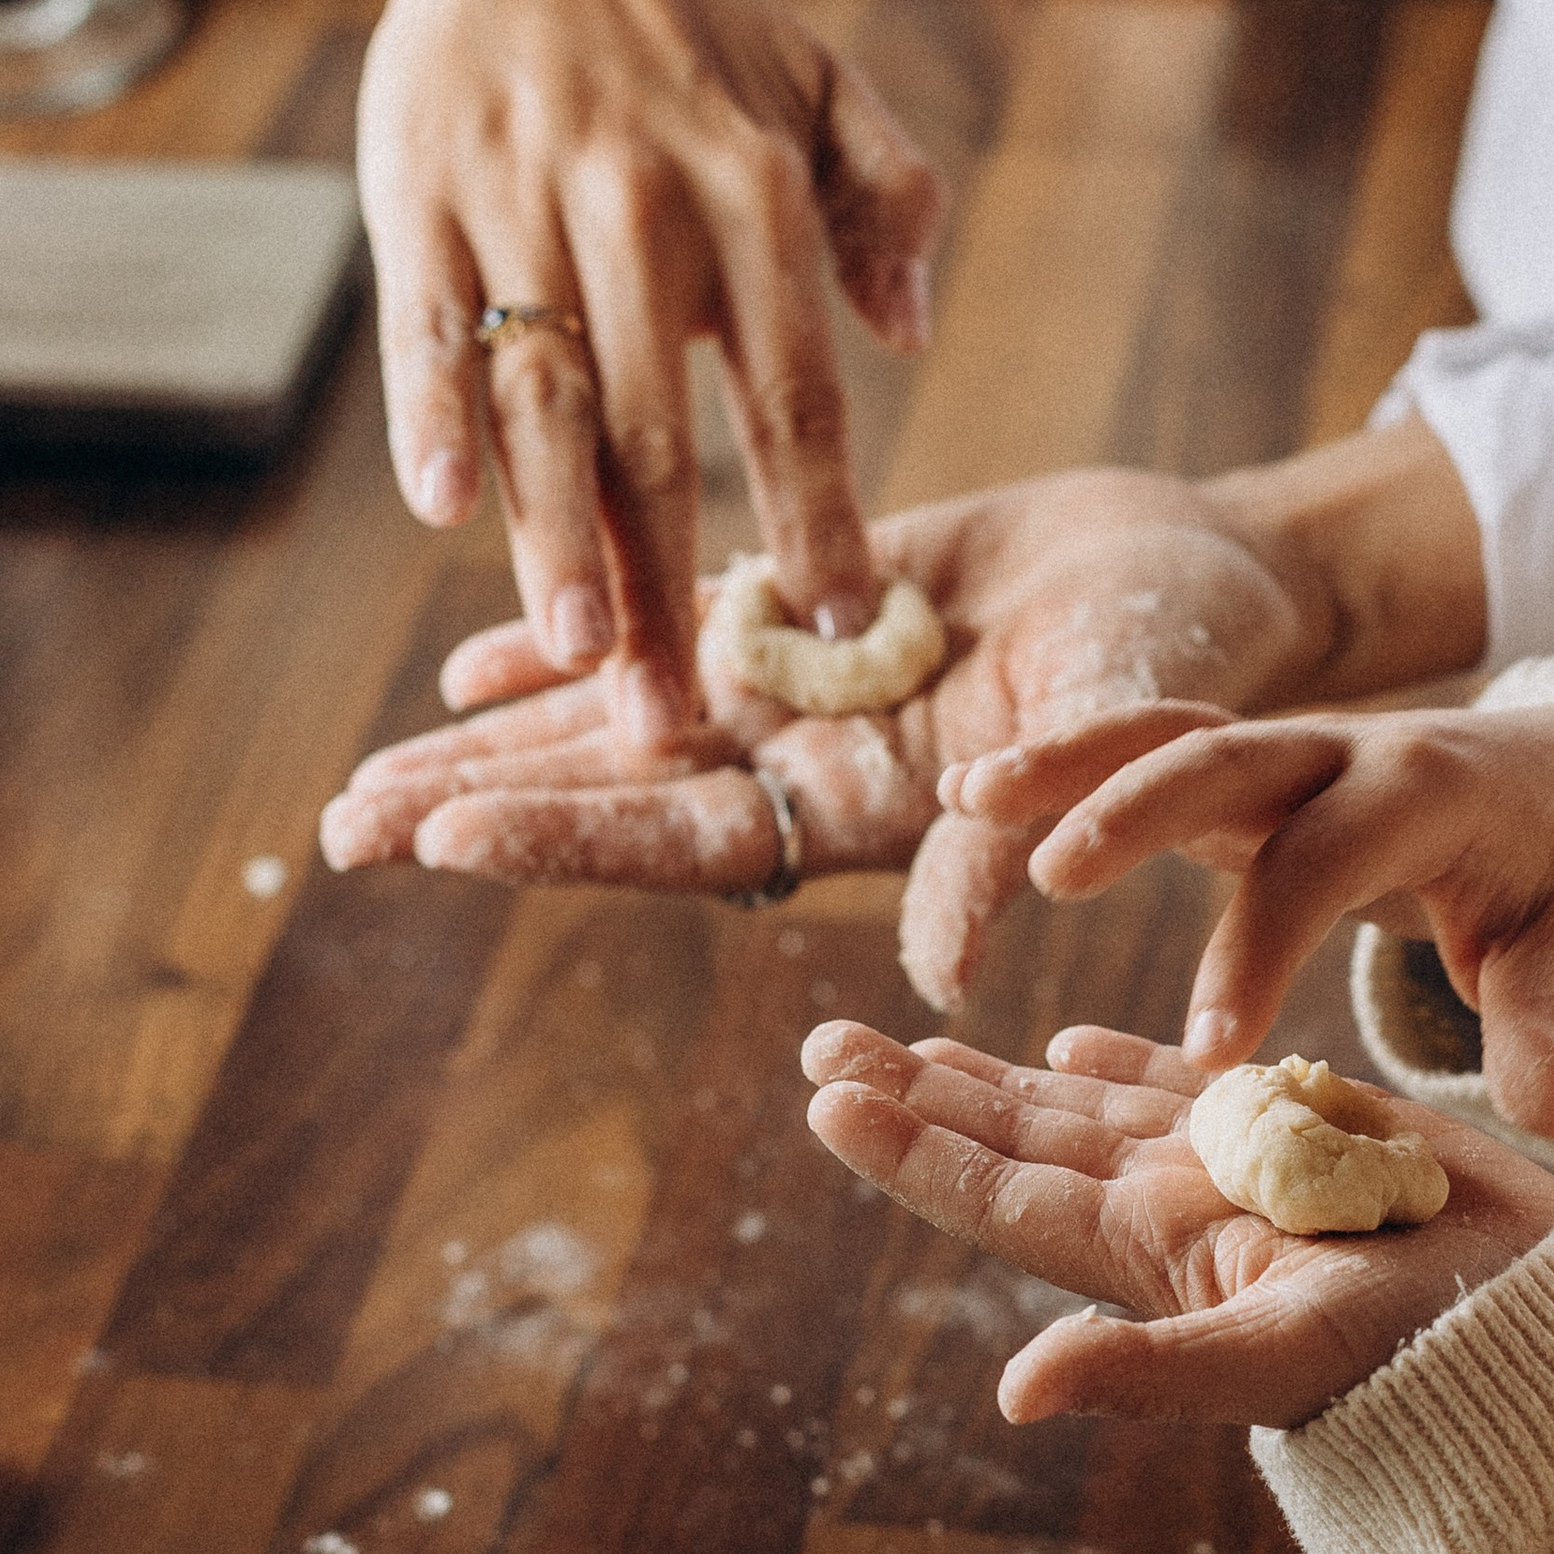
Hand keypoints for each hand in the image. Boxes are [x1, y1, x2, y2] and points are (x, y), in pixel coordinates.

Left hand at [320, 471, 1318, 1005]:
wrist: (1211, 579)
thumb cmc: (1194, 664)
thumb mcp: (1124, 738)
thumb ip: (1024, 837)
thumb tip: (943, 974)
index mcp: (875, 807)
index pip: (695, 836)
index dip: (575, 834)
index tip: (446, 838)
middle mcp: (816, 763)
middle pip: (625, 793)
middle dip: (489, 805)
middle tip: (342, 828)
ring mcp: (803, 691)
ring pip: (625, 719)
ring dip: (500, 745)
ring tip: (365, 777)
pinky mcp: (805, 611)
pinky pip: (674, 627)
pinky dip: (584, 640)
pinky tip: (476, 662)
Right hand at [361, 0, 944, 728]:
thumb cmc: (697, 23)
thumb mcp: (824, 87)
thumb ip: (892, 204)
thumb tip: (908, 335)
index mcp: (755, 190)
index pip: (793, 386)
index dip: (815, 510)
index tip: (841, 618)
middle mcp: (641, 201)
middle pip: (656, 427)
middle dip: (670, 580)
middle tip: (681, 712)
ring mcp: (520, 198)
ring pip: (542, 394)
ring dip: (556, 533)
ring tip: (576, 649)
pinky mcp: (418, 193)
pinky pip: (426, 324)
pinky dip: (431, 413)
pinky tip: (442, 508)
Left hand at [801, 1021, 1553, 1428]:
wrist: (1538, 1323)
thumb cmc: (1418, 1354)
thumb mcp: (1274, 1363)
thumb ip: (1148, 1373)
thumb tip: (1015, 1393)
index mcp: (1150, 1251)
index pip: (1002, 1191)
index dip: (913, 1149)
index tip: (825, 1097)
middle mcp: (1172, 1208)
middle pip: (1017, 1139)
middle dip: (921, 1094)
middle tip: (822, 1043)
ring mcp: (1230, 1171)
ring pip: (1085, 1109)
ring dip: (997, 1076)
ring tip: (912, 1041)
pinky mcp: (1300, 1137)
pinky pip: (1189, 1091)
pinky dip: (1128, 1065)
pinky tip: (1070, 1047)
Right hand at [944, 700, 1553, 1135]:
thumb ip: (1547, 1029)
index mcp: (1423, 795)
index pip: (1325, 863)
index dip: (1262, 949)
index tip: (1208, 1056)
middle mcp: (1342, 750)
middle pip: (1228, 760)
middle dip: (1141, 809)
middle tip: (1056, 880)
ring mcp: (1285, 744)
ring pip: (1165, 732)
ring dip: (1069, 760)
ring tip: (967, 802)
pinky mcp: (1244, 758)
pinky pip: (1143, 741)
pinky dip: (1062, 757)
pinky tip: (966, 796)